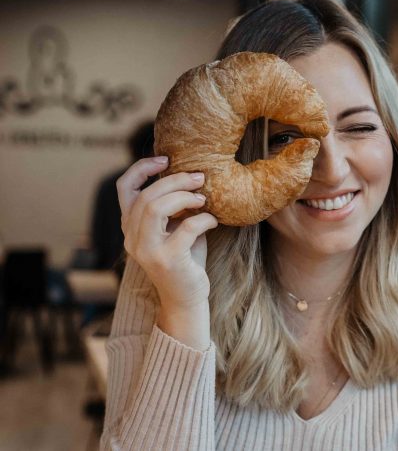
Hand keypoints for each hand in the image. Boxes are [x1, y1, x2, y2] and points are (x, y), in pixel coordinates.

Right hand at [117, 156, 218, 309]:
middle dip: (174, 180)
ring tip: (203, 198)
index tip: (165, 159)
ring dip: (183, 196)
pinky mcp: (167, 260)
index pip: (124, 189)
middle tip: (199, 177)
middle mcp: (132, 238)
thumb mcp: (175, 229)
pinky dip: (203, 219)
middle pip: (146, 195)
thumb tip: (192, 177)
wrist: (187, 298)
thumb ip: (174, 207)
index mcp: (131, 226)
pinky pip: (185, 228)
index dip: (141, 168)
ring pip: (155, 208)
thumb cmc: (185, 259)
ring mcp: (147, 250)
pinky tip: (213, 221)